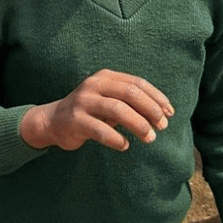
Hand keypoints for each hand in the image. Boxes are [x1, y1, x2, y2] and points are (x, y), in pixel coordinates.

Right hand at [19, 70, 173, 151]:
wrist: (53, 121)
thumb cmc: (89, 112)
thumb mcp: (108, 100)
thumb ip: (129, 102)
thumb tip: (162, 113)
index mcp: (105, 77)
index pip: (137, 83)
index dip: (156, 97)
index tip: (169, 113)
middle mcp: (93, 85)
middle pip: (129, 94)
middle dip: (150, 110)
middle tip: (162, 126)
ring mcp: (82, 102)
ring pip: (117, 110)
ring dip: (138, 125)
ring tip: (149, 138)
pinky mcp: (74, 120)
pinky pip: (100, 130)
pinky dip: (117, 139)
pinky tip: (125, 145)